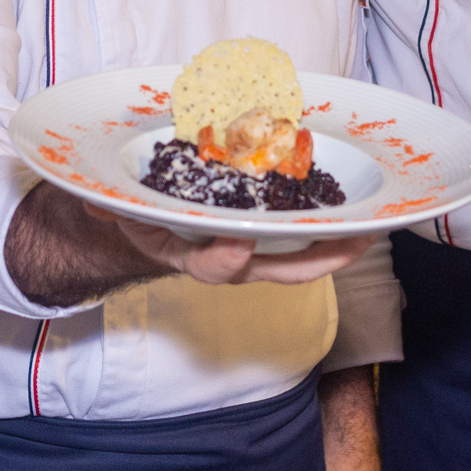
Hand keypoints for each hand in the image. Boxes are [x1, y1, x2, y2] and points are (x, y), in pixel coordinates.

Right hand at [101, 205, 376, 286]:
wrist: (149, 220)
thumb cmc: (138, 211)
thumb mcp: (118, 207)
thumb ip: (109, 205)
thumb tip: (95, 201)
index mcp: (193, 255)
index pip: (214, 266)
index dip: (228, 257)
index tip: (239, 241)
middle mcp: (233, 256)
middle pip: (282, 269)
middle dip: (320, 259)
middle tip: (352, 242)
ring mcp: (257, 245)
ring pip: (305, 253)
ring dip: (339, 242)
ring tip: (374, 225)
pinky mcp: (270, 226)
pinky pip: (307, 227)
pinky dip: (333, 218)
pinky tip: (362, 200)